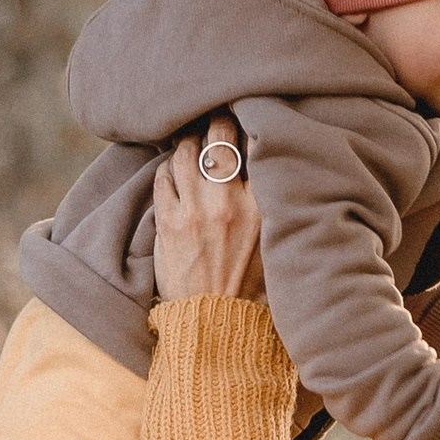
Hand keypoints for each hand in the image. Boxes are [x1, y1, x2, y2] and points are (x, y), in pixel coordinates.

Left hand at [151, 112, 265, 301]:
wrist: (217, 324)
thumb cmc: (252, 286)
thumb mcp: (275, 242)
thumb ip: (269, 203)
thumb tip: (262, 167)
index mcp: (262, 207)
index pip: (255, 148)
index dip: (249, 124)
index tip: (245, 115)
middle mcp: (229, 203)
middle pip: (219, 140)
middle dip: (216, 120)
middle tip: (214, 115)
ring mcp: (195, 211)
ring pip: (186, 153)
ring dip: (187, 141)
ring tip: (190, 138)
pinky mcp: (169, 223)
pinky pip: (164, 178)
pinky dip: (169, 168)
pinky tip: (174, 170)